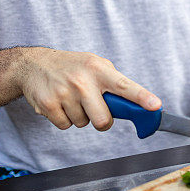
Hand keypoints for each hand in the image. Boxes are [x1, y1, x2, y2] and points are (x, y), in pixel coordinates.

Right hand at [16, 47, 160, 130]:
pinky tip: (59, 102)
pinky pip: (65, 126)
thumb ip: (115, 83)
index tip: (155, 106)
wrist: (34, 64)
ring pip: (83, 124)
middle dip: (102, 121)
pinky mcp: (48, 105)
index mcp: (99, 69)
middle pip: (103, 120)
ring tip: (71, 98)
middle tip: (94, 108)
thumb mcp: (95, 65)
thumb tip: (137, 106)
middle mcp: (83, 81)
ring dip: (80, 116)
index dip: (142, 97)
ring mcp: (64, 93)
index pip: (125, 86)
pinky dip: (64, 119)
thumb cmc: (73, 67)